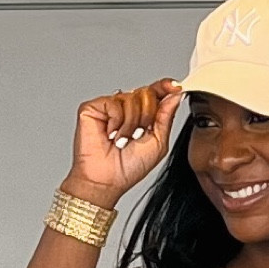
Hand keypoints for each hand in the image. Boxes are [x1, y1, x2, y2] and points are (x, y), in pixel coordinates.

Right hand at [62, 79, 182, 210]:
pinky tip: (110, 134)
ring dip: (131, 124)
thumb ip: (166, 117)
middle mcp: (125, 108)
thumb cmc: (129, 168)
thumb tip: (175, 95)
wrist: (107, 180)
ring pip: (131, 98)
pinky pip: (114, 103)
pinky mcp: (92, 107)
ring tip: (122, 140)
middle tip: (137, 135)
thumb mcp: (158, 143)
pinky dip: (116, 121)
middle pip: (146, 93)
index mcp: (142, 115)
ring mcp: (109, 106)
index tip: (175, 87)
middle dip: (147, 116)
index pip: (155, 93)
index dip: (165, 87)